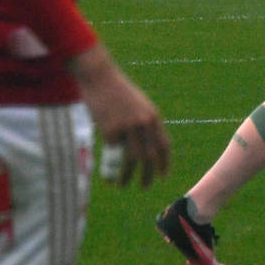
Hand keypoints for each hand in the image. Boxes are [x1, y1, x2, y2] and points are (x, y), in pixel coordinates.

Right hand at [71, 45, 170, 187]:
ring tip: (123, 185)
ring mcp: (127, 127)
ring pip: (132, 160)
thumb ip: (144, 123)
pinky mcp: (110, 131)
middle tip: (145, 187)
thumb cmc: (116, 90)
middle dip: (148, 175)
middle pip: (150, 156)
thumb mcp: (138, 104)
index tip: (163, 176)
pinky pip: (112, 155)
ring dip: (128, 177)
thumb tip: (146, 146)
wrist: (99, 77)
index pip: (164, 145)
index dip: (164, 163)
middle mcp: (143, 123)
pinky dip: (110, 170)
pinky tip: (108, 177)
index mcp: (152, 116)